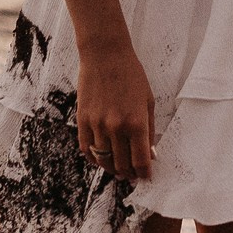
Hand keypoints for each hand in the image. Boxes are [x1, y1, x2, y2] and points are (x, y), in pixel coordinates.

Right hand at [76, 37, 155, 181]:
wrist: (105, 55)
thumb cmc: (131, 75)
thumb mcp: (148, 101)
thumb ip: (149, 129)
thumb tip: (150, 153)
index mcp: (136, 122)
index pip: (140, 160)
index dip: (144, 173)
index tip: (146, 177)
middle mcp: (116, 127)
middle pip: (122, 164)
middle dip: (129, 174)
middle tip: (132, 176)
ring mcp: (97, 125)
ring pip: (104, 160)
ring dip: (112, 168)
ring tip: (118, 169)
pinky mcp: (83, 120)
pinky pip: (86, 148)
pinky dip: (94, 158)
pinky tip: (101, 158)